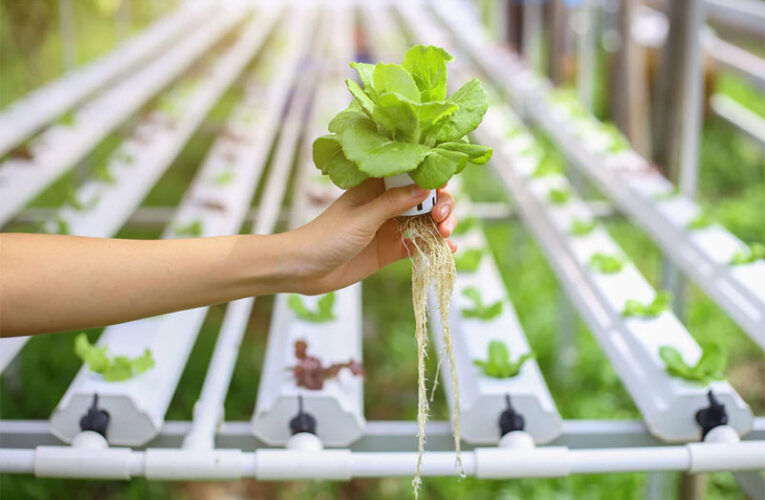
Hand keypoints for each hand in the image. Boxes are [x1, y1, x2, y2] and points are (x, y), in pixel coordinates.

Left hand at [287, 179, 457, 294]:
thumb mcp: (363, 217)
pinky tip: (448, 250)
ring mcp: (390, 227)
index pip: (411, 174)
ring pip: (425, 222)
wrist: (305, 270)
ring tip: (446, 235)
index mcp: (377, 186)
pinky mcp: (391, 250)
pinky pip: (418, 245)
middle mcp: (387, 204)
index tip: (442, 186)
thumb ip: (393, 203)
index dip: (431, 178)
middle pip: (425, 199)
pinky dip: (434, 246)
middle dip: (440, 205)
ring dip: (441, 226)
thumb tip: (425, 188)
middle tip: (441, 219)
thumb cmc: (327, 236)